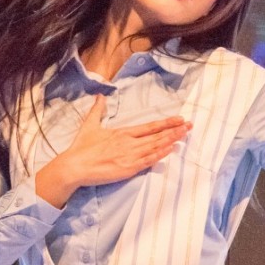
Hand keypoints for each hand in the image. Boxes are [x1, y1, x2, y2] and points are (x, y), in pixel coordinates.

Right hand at [36, 95, 190, 206]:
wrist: (74, 166)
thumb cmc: (81, 148)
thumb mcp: (90, 125)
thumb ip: (97, 111)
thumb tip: (100, 96)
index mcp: (123, 133)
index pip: (149, 126)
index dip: (166, 123)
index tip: (179, 119)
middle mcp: (129, 142)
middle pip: (157, 135)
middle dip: (175, 130)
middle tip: (190, 125)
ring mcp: (130, 156)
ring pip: (156, 147)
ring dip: (172, 140)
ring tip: (185, 135)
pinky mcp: (128, 169)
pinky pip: (149, 161)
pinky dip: (161, 155)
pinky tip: (171, 150)